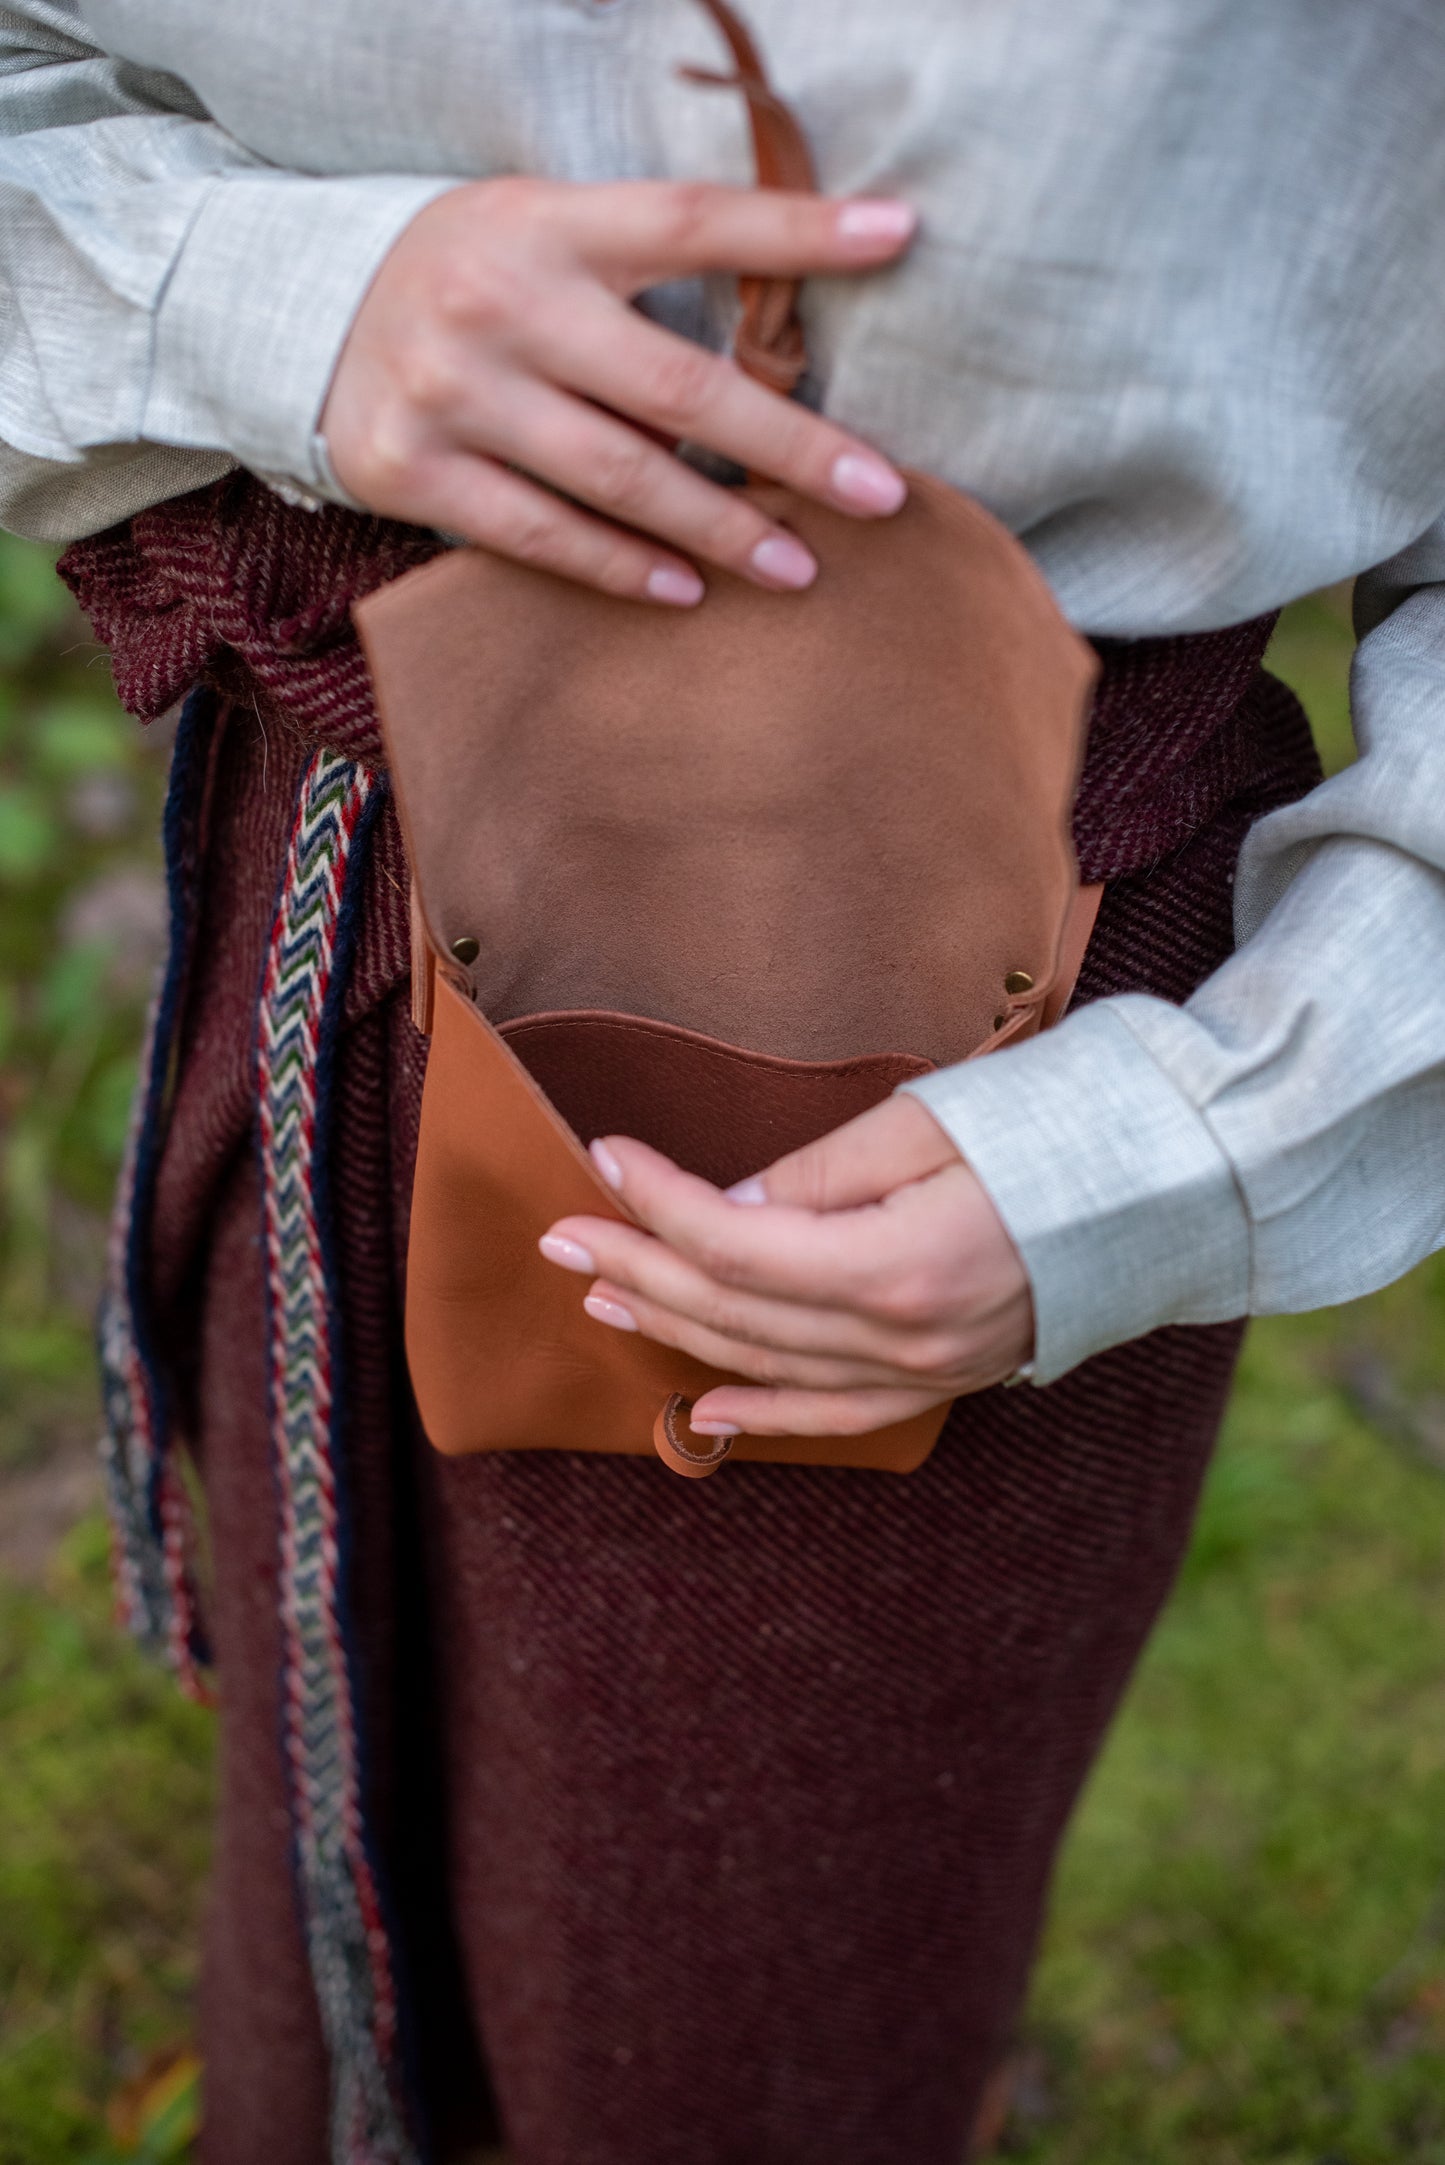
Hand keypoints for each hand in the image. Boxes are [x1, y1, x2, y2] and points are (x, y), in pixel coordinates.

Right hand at [321, 176, 915, 603]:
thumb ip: (639, 266)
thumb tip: (782, 336)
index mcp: (547, 224)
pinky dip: (621, 568)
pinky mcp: (411, 469)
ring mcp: (451, 391)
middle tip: (879, 493)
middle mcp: (499, 301)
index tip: (896, 236)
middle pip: (676, 386)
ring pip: (617, 476)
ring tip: (797, 568)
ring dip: (719, 530)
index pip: (690, 220)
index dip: (794, 231)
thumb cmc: (471, 279)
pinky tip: (685, 591)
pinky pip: (540, 536)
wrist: (302, 317)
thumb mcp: (543, 231)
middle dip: (791, 447)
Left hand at [538, 1094, 1034, 1437]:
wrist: (1181, 1186)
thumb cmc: (1061, 1128)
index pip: (736, 1244)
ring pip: (768, 1362)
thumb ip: (820, 1175)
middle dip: (638, 1264)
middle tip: (559, 1231)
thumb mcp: (931, 1122)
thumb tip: (728, 1213)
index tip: (604, 1154)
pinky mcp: (947, 1380)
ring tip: (601, 1289)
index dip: (659, 1201)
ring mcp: (928, 1372)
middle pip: (733, 1308)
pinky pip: (836, 1414)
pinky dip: (764, 1413)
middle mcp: (905, 1339)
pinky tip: (703, 1406)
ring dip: (676, 1326)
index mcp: (898, 1266)